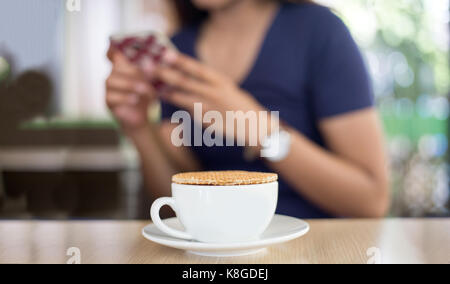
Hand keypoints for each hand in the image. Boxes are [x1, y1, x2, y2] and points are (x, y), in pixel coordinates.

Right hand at [105, 50, 155, 134]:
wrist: (143, 118)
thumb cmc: (147, 96)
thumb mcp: (152, 82)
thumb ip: (151, 72)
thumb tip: (152, 65)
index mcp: (122, 67)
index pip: (113, 53)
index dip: (113, 48)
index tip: (117, 45)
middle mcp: (113, 75)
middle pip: (115, 67)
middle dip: (132, 71)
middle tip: (147, 77)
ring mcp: (108, 89)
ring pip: (110, 80)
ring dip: (129, 84)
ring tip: (145, 90)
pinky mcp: (108, 102)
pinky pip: (110, 97)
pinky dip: (123, 97)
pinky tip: (135, 99)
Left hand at [154, 53, 269, 144]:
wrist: (253, 126)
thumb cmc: (239, 104)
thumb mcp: (227, 88)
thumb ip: (209, 82)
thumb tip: (189, 74)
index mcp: (221, 81)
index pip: (197, 68)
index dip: (181, 61)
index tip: (166, 54)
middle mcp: (214, 92)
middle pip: (186, 81)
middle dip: (167, 74)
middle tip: (151, 68)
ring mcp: (209, 108)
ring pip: (183, 97)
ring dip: (167, 91)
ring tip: (154, 86)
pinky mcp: (206, 121)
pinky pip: (189, 111)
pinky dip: (178, 106)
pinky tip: (168, 100)